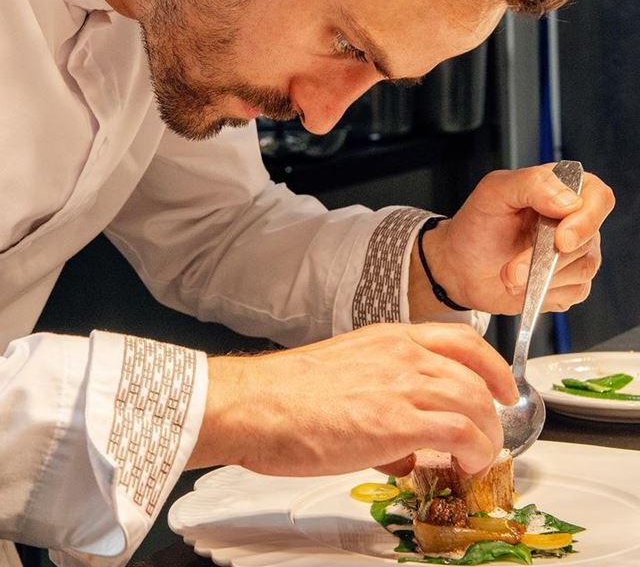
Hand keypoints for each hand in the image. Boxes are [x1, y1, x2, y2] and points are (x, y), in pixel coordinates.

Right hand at [188, 322, 517, 477]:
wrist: (256, 405)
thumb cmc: (286, 394)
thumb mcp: (345, 375)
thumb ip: (382, 399)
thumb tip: (403, 446)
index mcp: (389, 338)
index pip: (460, 338)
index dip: (492, 365)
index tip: (502, 386)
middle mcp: (401, 354)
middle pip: (476, 374)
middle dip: (494, 411)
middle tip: (492, 436)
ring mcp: (401, 385)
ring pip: (475, 403)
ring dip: (487, 437)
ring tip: (477, 459)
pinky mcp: (396, 423)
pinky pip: (460, 434)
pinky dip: (474, 452)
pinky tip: (463, 466)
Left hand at [413, 164, 614, 315]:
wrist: (460, 267)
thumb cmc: (476, 225)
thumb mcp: (494, 192)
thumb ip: (531, 184)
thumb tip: (570, 201)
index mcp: (561, 188)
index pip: (598, 196)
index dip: (586, 218)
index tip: (560, 239)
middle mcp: (574, 219)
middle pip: (589, 238)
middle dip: (547, 258)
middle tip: (512, 268)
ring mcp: (576, 252)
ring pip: (584, 268)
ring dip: (540, 278)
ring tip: (508, 275)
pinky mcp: (571, 282)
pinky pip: (575, 291)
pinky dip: (545, 293)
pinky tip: (524, 286)